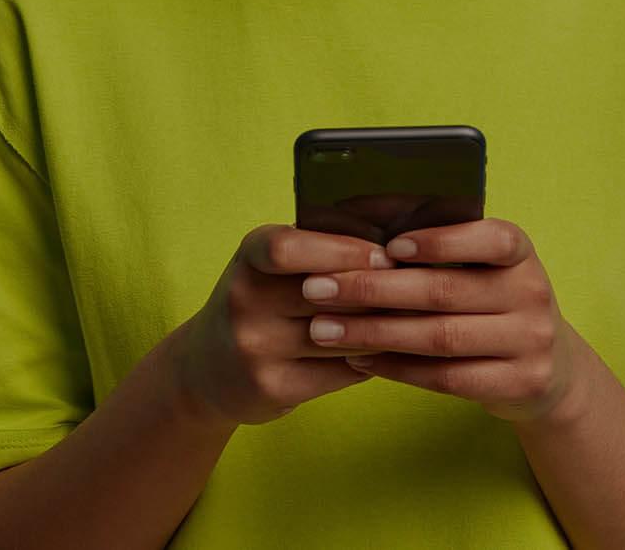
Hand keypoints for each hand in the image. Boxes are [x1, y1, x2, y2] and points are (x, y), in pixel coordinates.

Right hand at [175, 223, 396, 427]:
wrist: (206, 369)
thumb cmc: (258, 300)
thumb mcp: (272, 263)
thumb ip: (320, 246)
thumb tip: (394, 237)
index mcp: (250, 255)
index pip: (289, 247)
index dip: (342, 250)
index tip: (384, 254)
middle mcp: (244, 299)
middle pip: (324, 293)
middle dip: (376, 290)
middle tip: (418, 286)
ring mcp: (255, 347)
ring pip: (340, 335)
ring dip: (382, 327)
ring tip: (415, 317)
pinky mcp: (271, 387)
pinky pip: (339, 371)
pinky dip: (369, 360)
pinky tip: (387, 350)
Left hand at [302, 217, 584, 425]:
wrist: (550, 369)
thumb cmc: (494, 302)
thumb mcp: (486, 269)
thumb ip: (442, 252)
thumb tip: (364, 237)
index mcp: (519, 251)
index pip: (488, 238)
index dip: (439, 242)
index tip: (387, 247)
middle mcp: (532, 292)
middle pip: (445, 291)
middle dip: (374, 290)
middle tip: (319, 289)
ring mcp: (530, 341)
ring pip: (441, 338)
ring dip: (375, 333)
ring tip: (325, 329)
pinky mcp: (520, 384)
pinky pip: (447, 378)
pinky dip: (397, 368)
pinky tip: (360, 359)